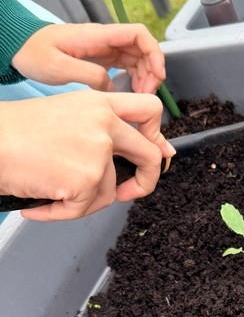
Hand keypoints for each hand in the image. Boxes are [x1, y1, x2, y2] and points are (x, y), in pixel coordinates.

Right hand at [0, 90, 174, 220]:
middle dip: (146, 180)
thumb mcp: (65, 117)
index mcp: (99, 103)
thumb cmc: (14, 132)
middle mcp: (104, 124)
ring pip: (109, 192)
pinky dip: (60, 213)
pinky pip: (84, 209)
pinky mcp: (87, 179)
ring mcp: (98, 152)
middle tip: (130, 192)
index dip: (156, 135)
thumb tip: (128, 157)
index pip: (149, 110)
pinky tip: (39, 203)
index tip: (155, 153)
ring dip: (82, 201)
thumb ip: (100, 131)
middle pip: (150, 155)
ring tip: (50, 191)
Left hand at [11, 22, 166, 93]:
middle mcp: (105, 40)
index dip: (154, 53)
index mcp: (98, 36)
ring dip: (145, 77)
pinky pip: (126, 66)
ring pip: (137, 59)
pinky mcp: (101, 58)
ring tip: (140, 96)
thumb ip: (89, 75)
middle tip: (146, 94)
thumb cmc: (34, 52)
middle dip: (152, 71)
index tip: (157, 76)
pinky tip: (130, 92)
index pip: (139, 34)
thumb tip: (111, 85)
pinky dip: (134, 79)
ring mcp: (104, 49)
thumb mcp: (59, 67)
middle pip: (143, 49)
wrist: (19, 47)